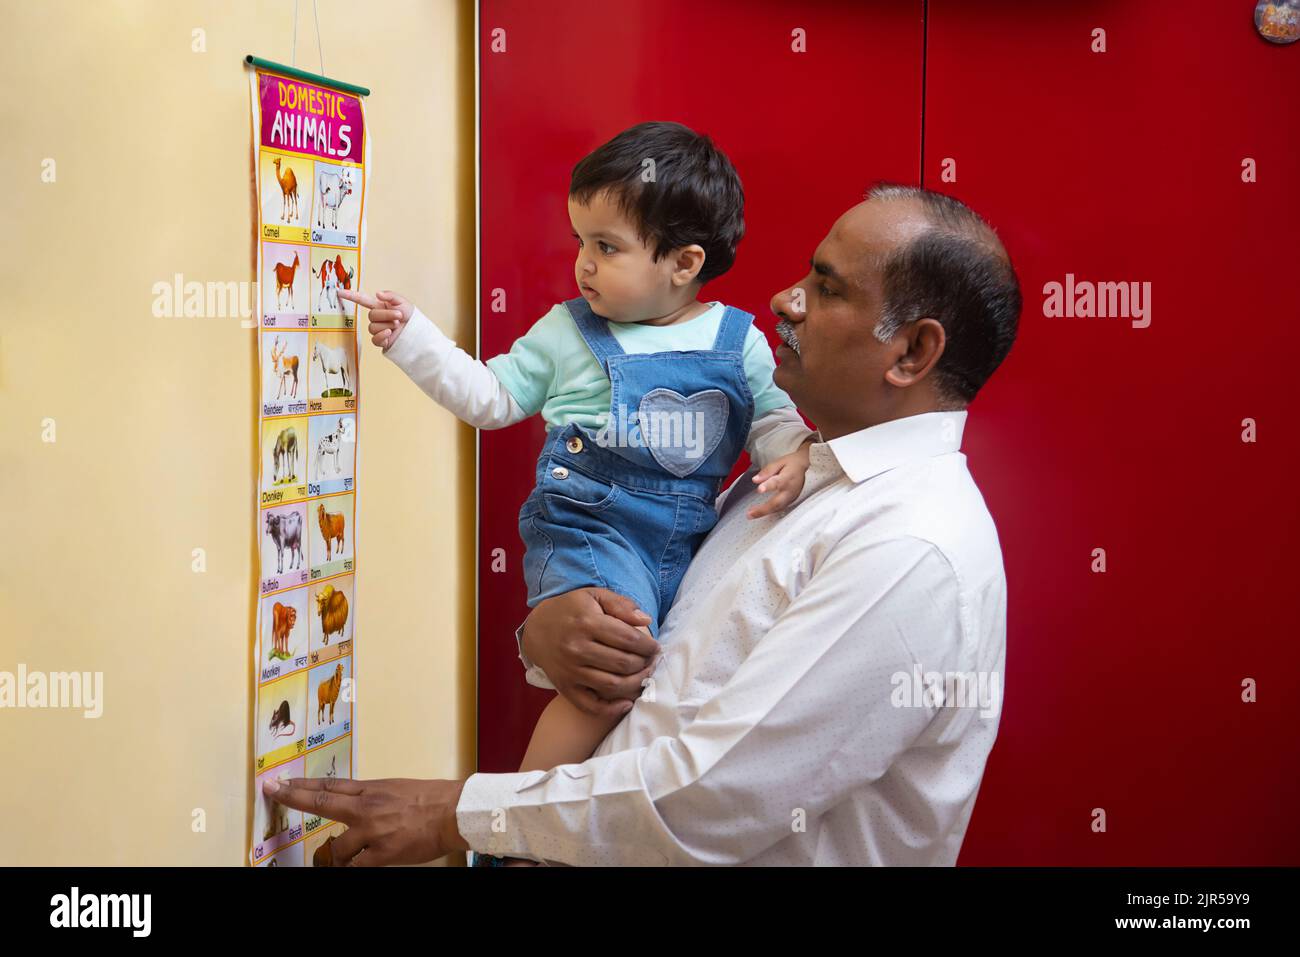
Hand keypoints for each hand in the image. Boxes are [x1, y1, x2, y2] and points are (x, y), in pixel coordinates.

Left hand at [261, 774, 467, 866]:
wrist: (454, 811)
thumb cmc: (433, 797)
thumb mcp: (397, 787)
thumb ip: (373, 796)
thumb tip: (356, 803)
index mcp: (371, 789)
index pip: (329, 785)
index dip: (303, 784)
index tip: (282, 781)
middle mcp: (366, 807)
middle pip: (321, 801)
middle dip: (292, 796)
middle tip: (272, 791)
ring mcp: (372, 830)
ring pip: (336, 846)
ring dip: (333, 856)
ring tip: (336, 860)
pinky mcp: (382, 853)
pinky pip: (356, 865)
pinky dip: (352, 868)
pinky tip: (353, 867)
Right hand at [336, 289, 413, 348]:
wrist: (417, 332)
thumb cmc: (411, 316)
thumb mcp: (402, 302)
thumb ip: (390, 295)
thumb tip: (377, 293)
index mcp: (379, 306)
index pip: (362, 300)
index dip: (351, 296)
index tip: (339, 292)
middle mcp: (376, 318)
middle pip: (371, 315)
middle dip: (387, 315)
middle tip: (399, 316)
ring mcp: (378, 330)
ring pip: (373, 327)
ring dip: (388, 325)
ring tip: (397, 325)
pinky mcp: (380, 341)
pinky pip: (375, 339)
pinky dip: (383, 336)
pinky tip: (390, 334)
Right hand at [521, 588, 659, 717]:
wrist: (536, 629)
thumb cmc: (571, 610)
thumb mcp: (593, 596)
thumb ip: (621, 605)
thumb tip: (645, 620)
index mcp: (587, 622)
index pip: (628, 639)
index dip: (648, 646)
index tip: (656, 647)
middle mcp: (577, 648)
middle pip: (623, 663)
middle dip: (645, 664)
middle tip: (652, 661)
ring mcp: (570, 670)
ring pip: (612, 685)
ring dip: (635, 684)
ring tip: (644, 676)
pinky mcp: (565, 687)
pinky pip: (591, 705)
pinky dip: (612, 709)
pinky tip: (627, 703)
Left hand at [747, 438, 812, 518]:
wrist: (804, 465)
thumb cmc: (791, 463)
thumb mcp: (779, 462)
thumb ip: (767, 471)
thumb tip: (755, 480)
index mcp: (787, 477)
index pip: (777, 483)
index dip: (768, 486)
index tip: (759, 489)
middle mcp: (790, 489)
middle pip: (777, 502)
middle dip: (763, 509)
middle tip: (749, 514)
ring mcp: (792, 497)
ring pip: (778, 508)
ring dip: (764, 512)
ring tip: (751, 515)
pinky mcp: (792, 500)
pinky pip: (781, 508)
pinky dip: (770, 512)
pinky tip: (760, 513)